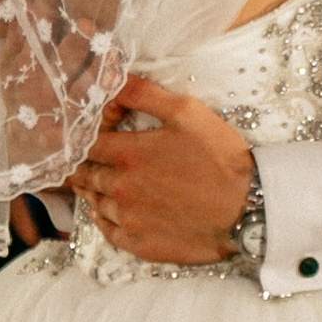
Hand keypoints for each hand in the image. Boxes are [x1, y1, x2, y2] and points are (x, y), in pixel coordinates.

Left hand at [73, 77, 252, 262]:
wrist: (247, 208)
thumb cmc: (220, 157)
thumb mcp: (186, 112)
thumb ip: (142, 93)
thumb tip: (109, 76)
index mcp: (128, 154)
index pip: (83, 144)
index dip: (76, 138)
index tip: (75, 136)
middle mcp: (121, 188)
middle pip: (85, 174)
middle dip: (81, 165)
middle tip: (77, 160)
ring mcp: (130, 219)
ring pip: (94, 203)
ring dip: (89, 191)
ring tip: (88, 184)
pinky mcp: (141, 244)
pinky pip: (108, 233)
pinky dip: (101, 220)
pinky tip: (104, 213)